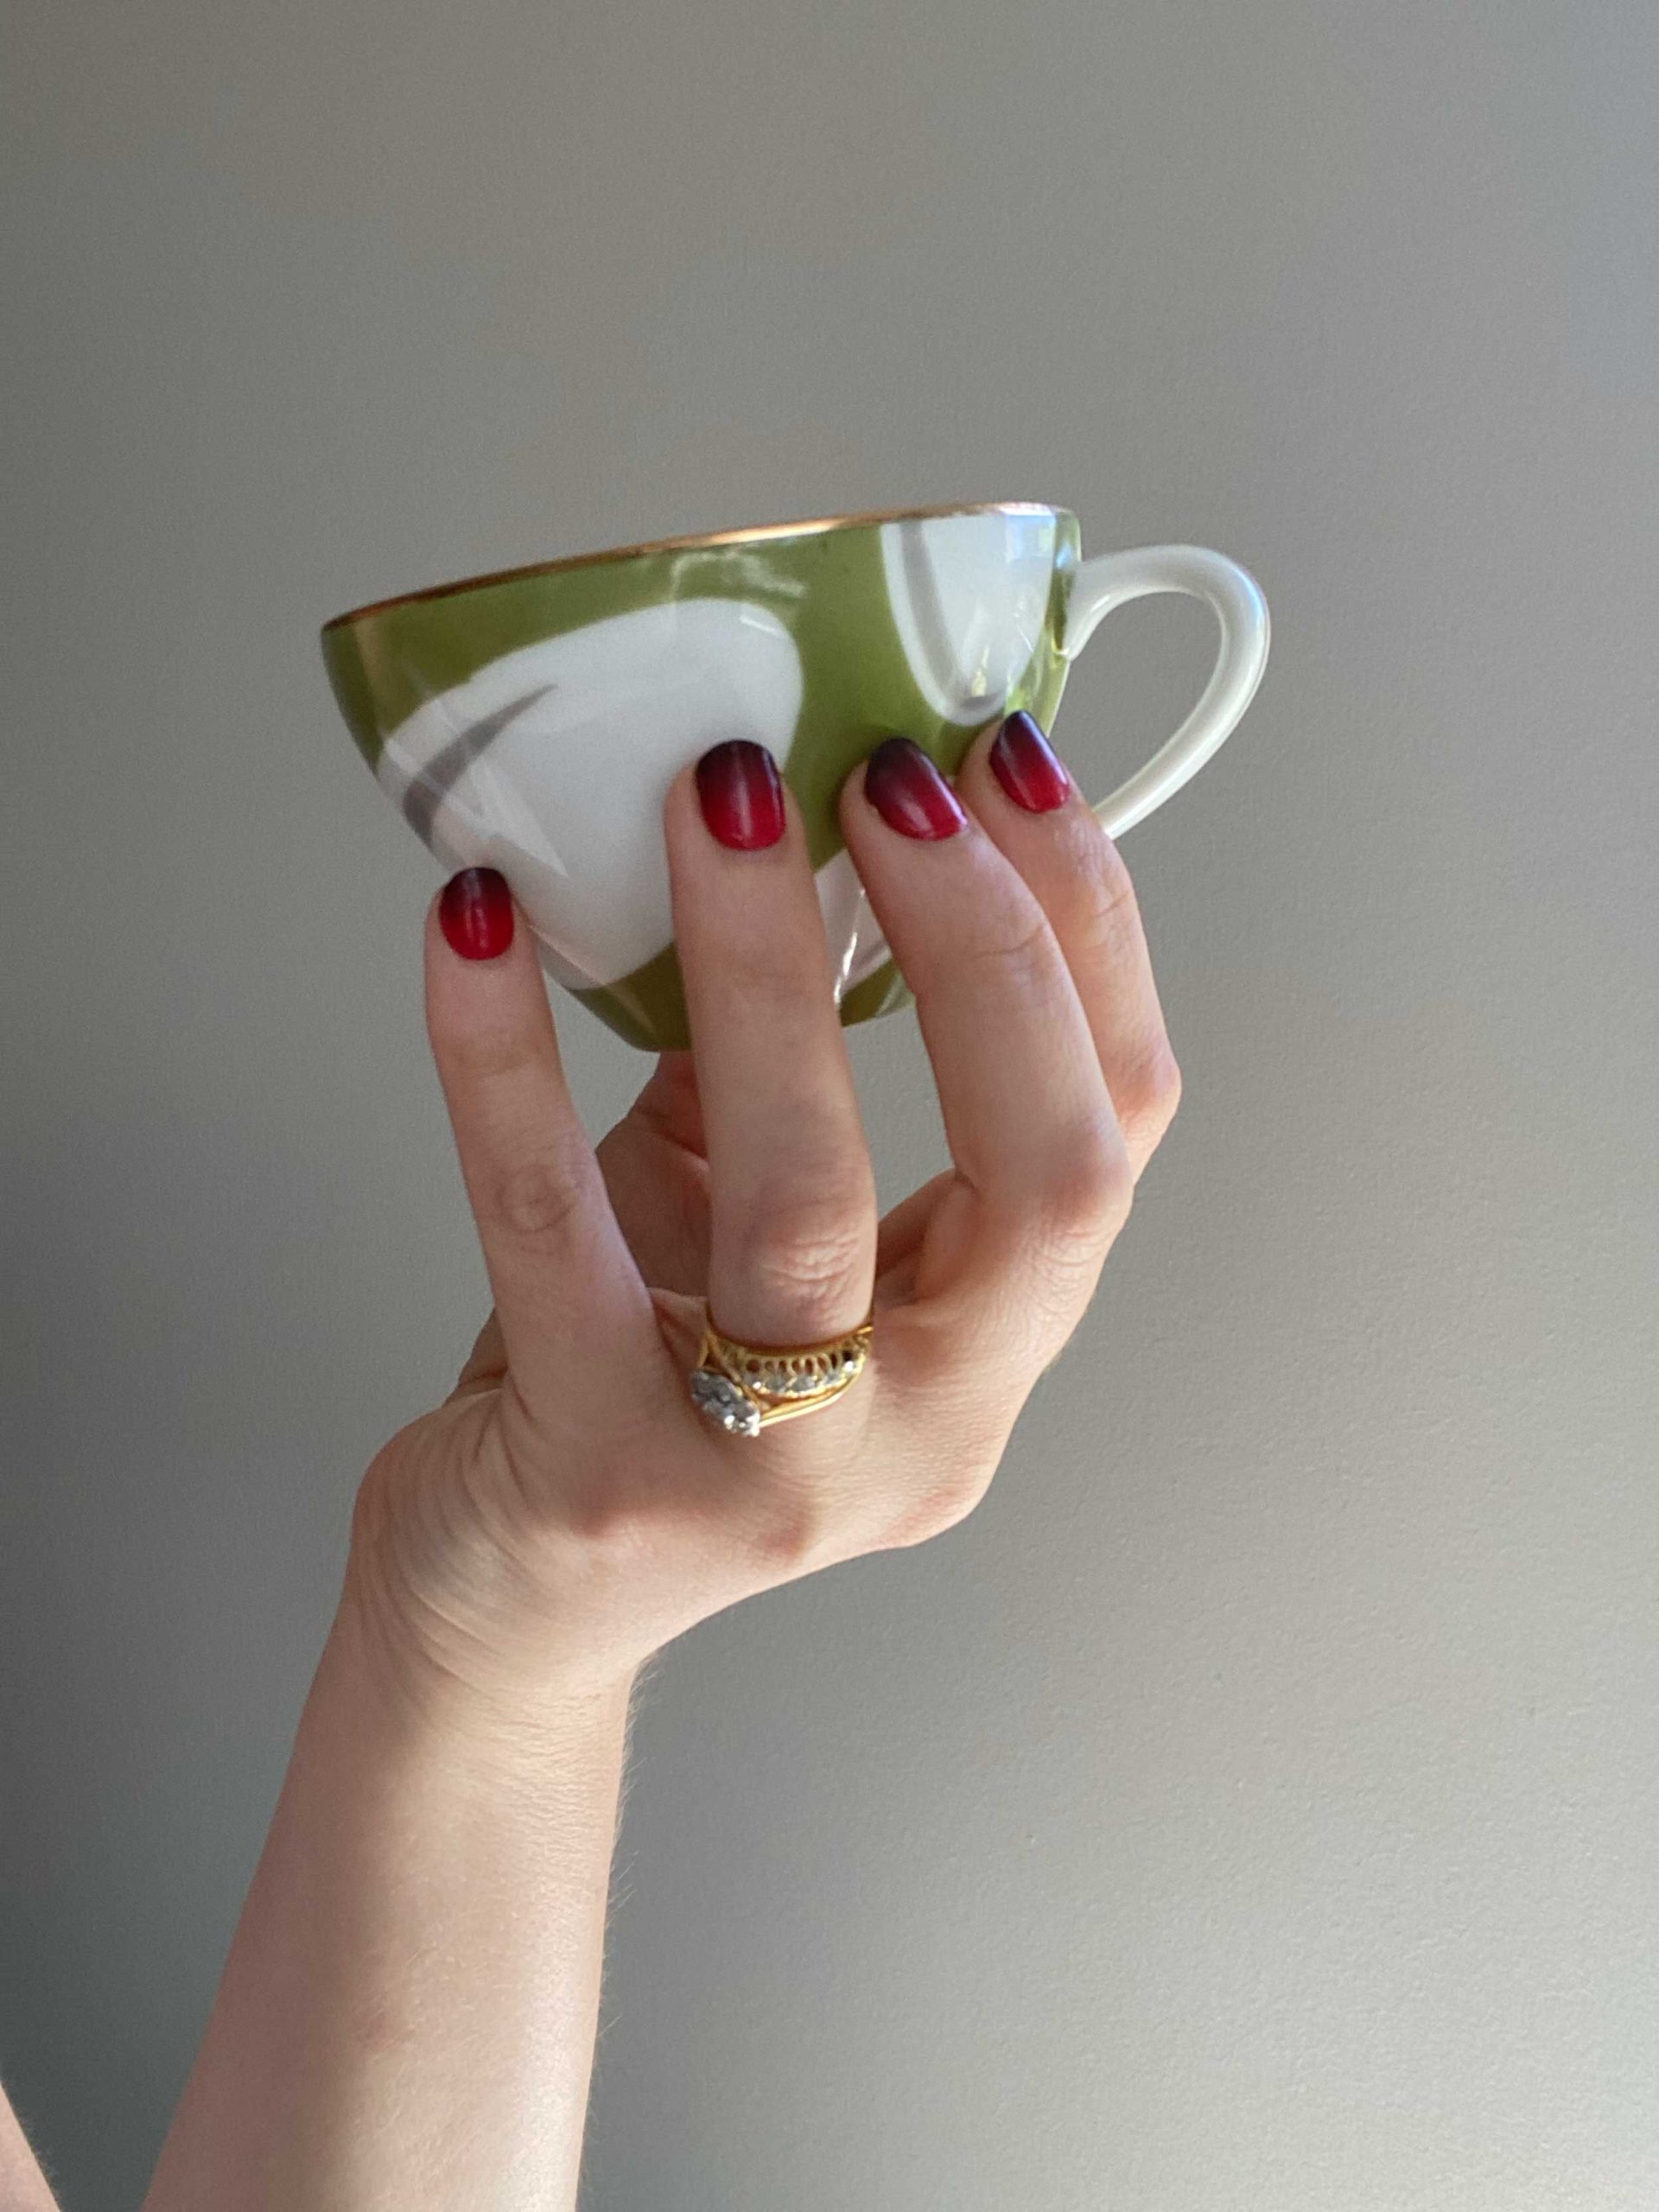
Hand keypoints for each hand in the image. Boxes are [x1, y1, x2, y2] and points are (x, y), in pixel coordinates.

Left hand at [343, 714, 1180, 1720]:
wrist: (511, 1610)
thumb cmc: (644, 1389)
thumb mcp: (752, 1222)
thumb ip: (796, 1065)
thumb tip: (787, 825)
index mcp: (991, 1349)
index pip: (1117, 1133)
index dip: (1090, 936)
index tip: (1009, 764)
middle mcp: (927, 1428)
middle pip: (1046, 1180)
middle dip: (987, 947)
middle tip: (891, 772)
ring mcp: (775, 1480)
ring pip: (812, 1206)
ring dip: (768, 973)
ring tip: (720, 800)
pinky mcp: (602, 1477)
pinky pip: (554, 1236)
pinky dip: (509, 1065)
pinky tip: (475, 927)